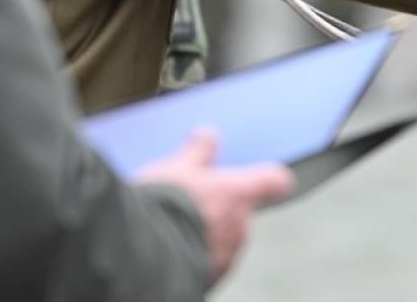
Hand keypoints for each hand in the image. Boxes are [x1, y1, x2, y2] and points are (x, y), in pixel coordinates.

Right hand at [136, 130, 293, 283]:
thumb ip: (198, 152)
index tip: (272, 177)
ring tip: (171, 228)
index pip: (272, 181)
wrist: (144, 256)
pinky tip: (168, 249)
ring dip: (204, 235)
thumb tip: (208, 135)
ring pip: (223, 241)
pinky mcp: (210, 281)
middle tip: (188, 203)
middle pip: (239, 214)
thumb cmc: (165, 208)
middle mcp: (239, 228)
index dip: (269, 178)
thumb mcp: (178, 169)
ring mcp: (226, 258)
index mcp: (238, 195)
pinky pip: (207, 264)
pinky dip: (192, 256)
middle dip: (218, 210)